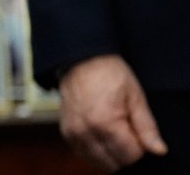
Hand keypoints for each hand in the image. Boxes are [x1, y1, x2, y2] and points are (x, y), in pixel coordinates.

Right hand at [58, 54, 167, 171]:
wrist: (80, 61)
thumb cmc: (108, 74)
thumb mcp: (135, 96)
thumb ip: (147, 126)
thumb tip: (157, 149)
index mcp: (104, 123)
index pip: (131, 155)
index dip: (140, 145)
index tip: (136, 128)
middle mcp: (85, 132)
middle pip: (115, 162)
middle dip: (125, 151)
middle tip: (125, 128)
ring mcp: (74, 134)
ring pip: (99, 162)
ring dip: (110, 153)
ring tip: (112, 130)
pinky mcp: (67, 133)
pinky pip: (85, 154)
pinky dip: (96, 150)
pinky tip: (101, 134)